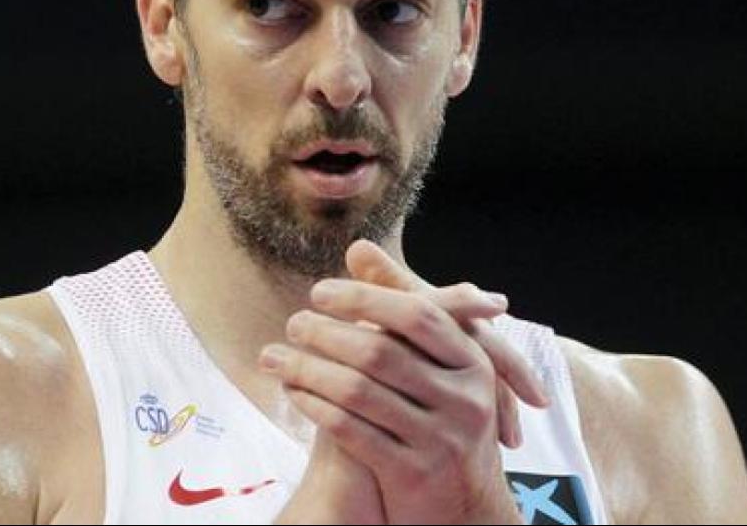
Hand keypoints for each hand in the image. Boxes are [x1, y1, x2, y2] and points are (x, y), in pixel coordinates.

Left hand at [262, 241, 548, 523]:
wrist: (465, 511)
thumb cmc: (441, 421)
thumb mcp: (435, 365)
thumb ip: (399, 304)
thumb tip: (358, 247)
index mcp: (473, 363)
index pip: (416, 314)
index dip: (366, 296)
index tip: (319, 291)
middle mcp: (465, 399)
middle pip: (381, 351)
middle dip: (326, 333)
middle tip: (291, 323)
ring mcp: (441, 439)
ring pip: (359, 390)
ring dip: (307, 368)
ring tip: (273, 356)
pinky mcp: (413, 474)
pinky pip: (350, 430)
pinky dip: (314, 406)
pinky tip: (291, 393)